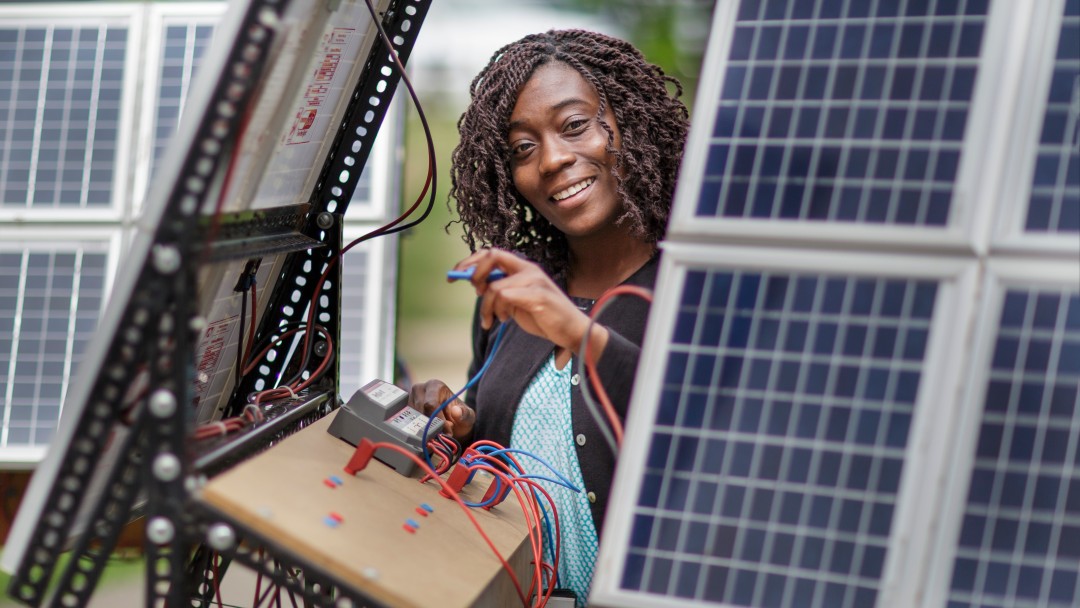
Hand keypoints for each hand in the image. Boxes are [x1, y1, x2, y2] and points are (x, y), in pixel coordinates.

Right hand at [406, 379, 474, 440]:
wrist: (453, 424)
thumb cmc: (460, 417)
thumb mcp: (468, 417)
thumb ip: (465, 414)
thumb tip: (456, 411)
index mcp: (435, 386)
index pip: (431, 403)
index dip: (438, 419)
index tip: (447, 431)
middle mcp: (420, 389)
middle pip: (420, 412)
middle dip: (432, 425)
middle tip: (443, 433)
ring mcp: (410, 400)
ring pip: (413, 419)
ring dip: (426, 428)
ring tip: (438, 431)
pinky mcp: (405, 411)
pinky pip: (408, 423)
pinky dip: (418, 430)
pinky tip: (428, 432)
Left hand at [452, 248, 607, 354]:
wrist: (571, 330)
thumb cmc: (544, 316)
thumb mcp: (516, 301)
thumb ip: (500, 290)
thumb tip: (476, 284)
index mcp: (523, 268)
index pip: (492, 253)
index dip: (471, 261)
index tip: (456, 275)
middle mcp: (529, 269)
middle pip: (492, 256)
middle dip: (474, 273)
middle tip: (475, 292)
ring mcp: (534, 281)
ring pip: (495, 286)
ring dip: (487, 306)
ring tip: (495, 319)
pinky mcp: (538, 295)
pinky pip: (505, 296)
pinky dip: (498, 310)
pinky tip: (504, 320)